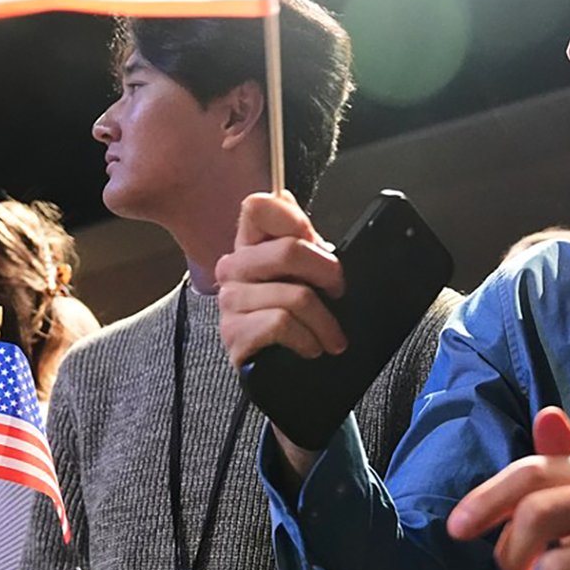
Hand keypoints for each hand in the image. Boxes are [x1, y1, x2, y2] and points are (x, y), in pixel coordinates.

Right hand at [215, 191, 347, 365]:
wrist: (285, 374)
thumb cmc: (297, 318)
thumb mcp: (304, 274)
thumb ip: (299, 238)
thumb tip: (285, 195)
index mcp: (251, 245)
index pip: (258, 206)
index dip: (292, 219)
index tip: (315, 242)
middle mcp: (234, 267)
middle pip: (288, 251)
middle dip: (327, 273)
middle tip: (339, 293)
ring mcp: (230, 301)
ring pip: (294, 296)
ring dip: (325, 322)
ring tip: (331, 337)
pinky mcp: (234, 333)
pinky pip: (281, 324)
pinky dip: (307, 339)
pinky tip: (310, 348)